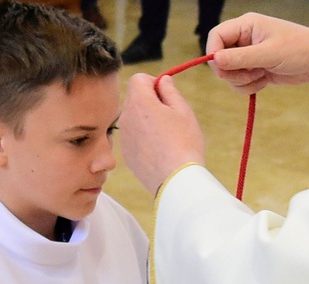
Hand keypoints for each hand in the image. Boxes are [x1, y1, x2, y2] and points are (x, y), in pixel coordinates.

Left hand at [120, 73, 204, 195]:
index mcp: (140, 102)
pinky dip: (144, 139)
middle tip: (171, 117)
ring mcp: (124, 138)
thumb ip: (170, 91)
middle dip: (150, 102)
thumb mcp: (183, 110)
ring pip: (134, 119)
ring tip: (167, 137)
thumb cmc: (184, 143)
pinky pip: (134, 138)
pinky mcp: (126, 155)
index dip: (153, 82)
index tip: (166, 95)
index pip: (138, 78)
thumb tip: (163, 81)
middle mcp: (126, 117)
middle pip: (135, 99)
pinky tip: (160, 151)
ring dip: (147, 121)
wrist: (175, 179)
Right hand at [206, 12, 308, 92]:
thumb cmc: (299, 49)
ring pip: (229, 74)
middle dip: (231, 72)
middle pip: (220, 58)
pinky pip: (240, 82)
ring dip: (242, 81)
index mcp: (246, 25)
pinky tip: (265, 81)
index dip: (214, 53)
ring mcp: (249, 55)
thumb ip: (240, 58)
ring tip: (261, 76)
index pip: (216, 36)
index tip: (221, 70)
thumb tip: (215, 60)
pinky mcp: (254, 69)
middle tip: (249, 76)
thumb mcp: (268, 53)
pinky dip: (249, 86)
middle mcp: (244, 39)